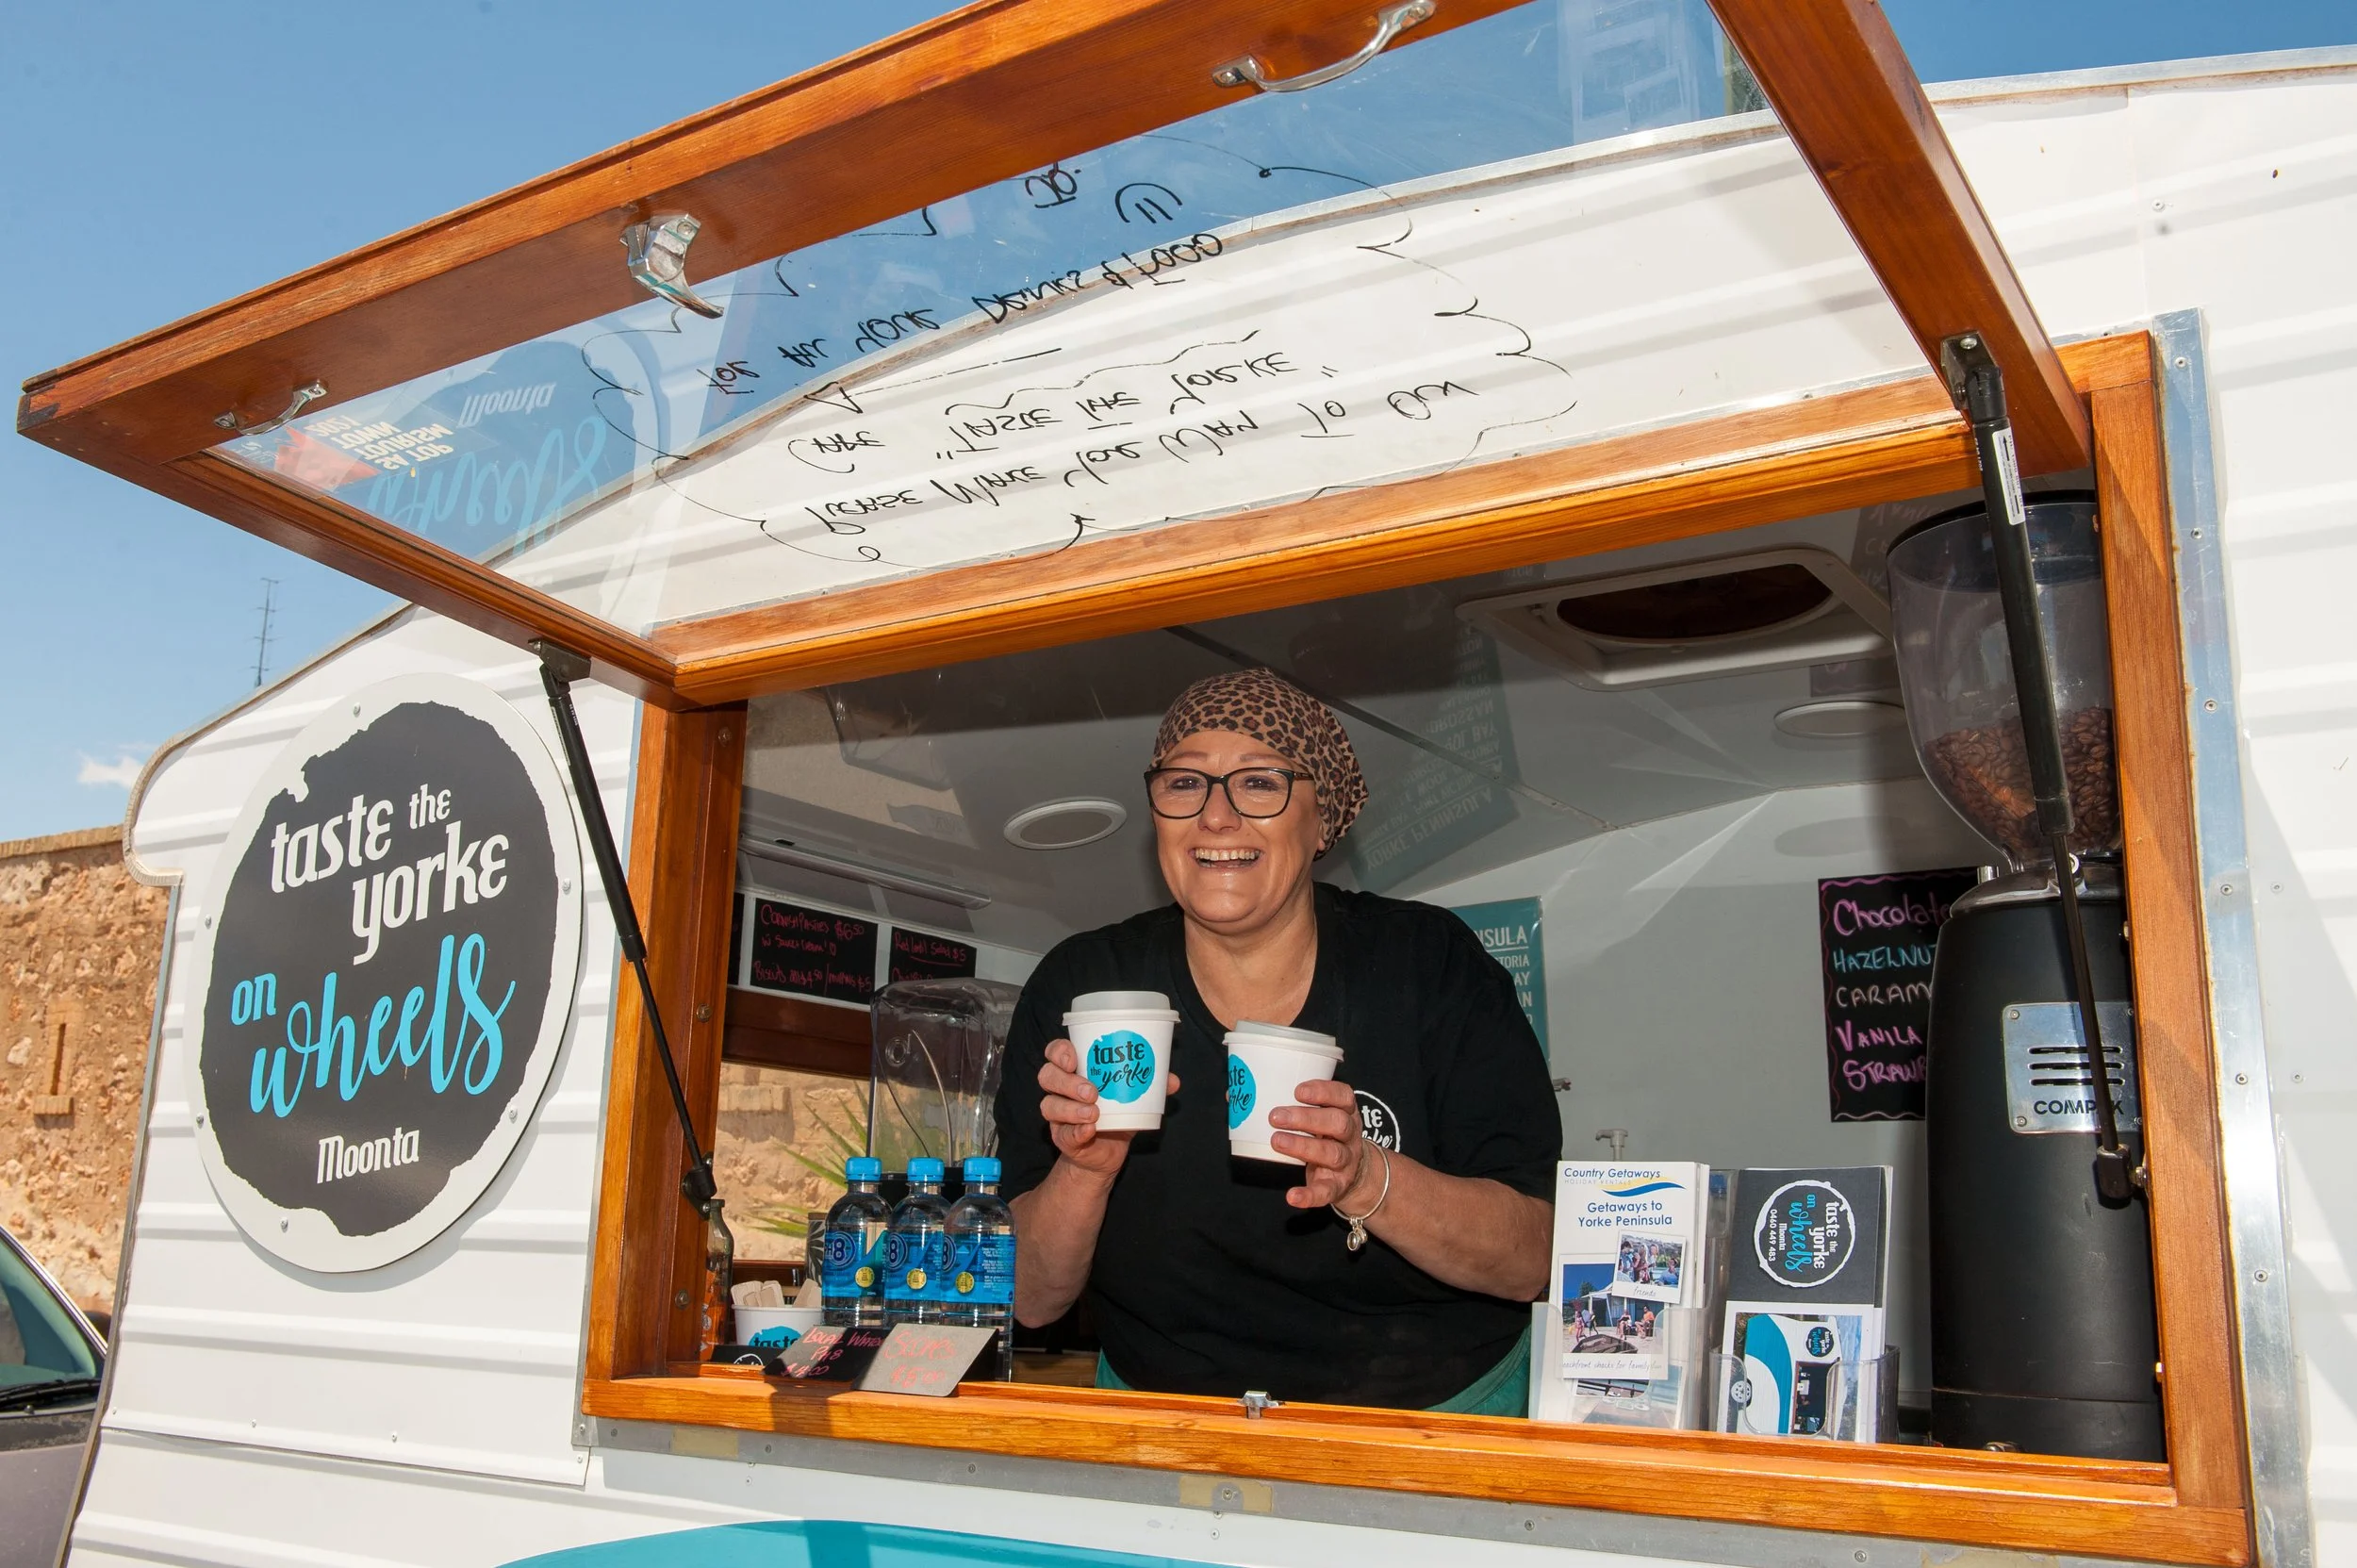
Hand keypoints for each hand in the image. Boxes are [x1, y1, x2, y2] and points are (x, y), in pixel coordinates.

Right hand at [1038, 1037, 1179, 1178]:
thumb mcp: (1133, 1097)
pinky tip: (1089, 1130)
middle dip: (1067, 1082)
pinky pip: (1064, 1134)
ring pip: (1049, 1105)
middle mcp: (1060, 1091)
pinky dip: (1077, 1131)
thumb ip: (1150, 1086)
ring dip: (1071, 1108)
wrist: (1108, 1152)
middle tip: (1092, 1091)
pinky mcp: (1063, 1139)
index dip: (1059, 1052)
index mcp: (1074, 1072)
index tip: (1074, 1058)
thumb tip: (1172, 1080)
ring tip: (1094, 1112)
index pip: (1055, 1053)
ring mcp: (1058, 1116)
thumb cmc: (1116, 1114)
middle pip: (1047, 1076)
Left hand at [1268, 1077, 1374, 1210]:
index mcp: (1346, 1112)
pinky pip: (1326, 1192)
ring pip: (1332, 1153)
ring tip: (1276, 1141)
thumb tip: (1233, 1094)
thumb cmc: (1326, 1135)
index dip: (1323, 1091)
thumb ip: (1286, 1104)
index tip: (1298, 1091)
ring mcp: (1347, 1162)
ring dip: (1303, 1146)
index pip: (1343, 1096)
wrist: (1356, 1174)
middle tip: (1275, 1116)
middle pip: (1337, 1123)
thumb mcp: (1318, 1116)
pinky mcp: (1337, 1186)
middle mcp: (1350, 1135)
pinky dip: (1309, 1195)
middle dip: (1306, 1118)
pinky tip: (1292, 1196)